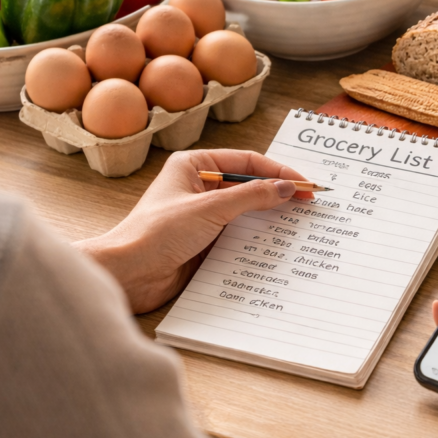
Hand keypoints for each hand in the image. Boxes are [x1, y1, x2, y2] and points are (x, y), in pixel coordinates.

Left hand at [76, 149, 310, 313]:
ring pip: (247, 211)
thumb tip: (286, 188)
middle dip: (278, 194)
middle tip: (309, 203)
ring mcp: (202, 215)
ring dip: (270, 217)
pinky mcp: (205, 241)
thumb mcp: (210, 209)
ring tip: (300, 224)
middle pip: (249, 185)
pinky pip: (239, 234)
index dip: (279, 173)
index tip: (305, 186)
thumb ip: (252, 196)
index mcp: (194, 166)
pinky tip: (276, 244)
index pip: (248, 163)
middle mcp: (199, 187)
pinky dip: (258, 238)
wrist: (128, 274)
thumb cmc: (155, 234)